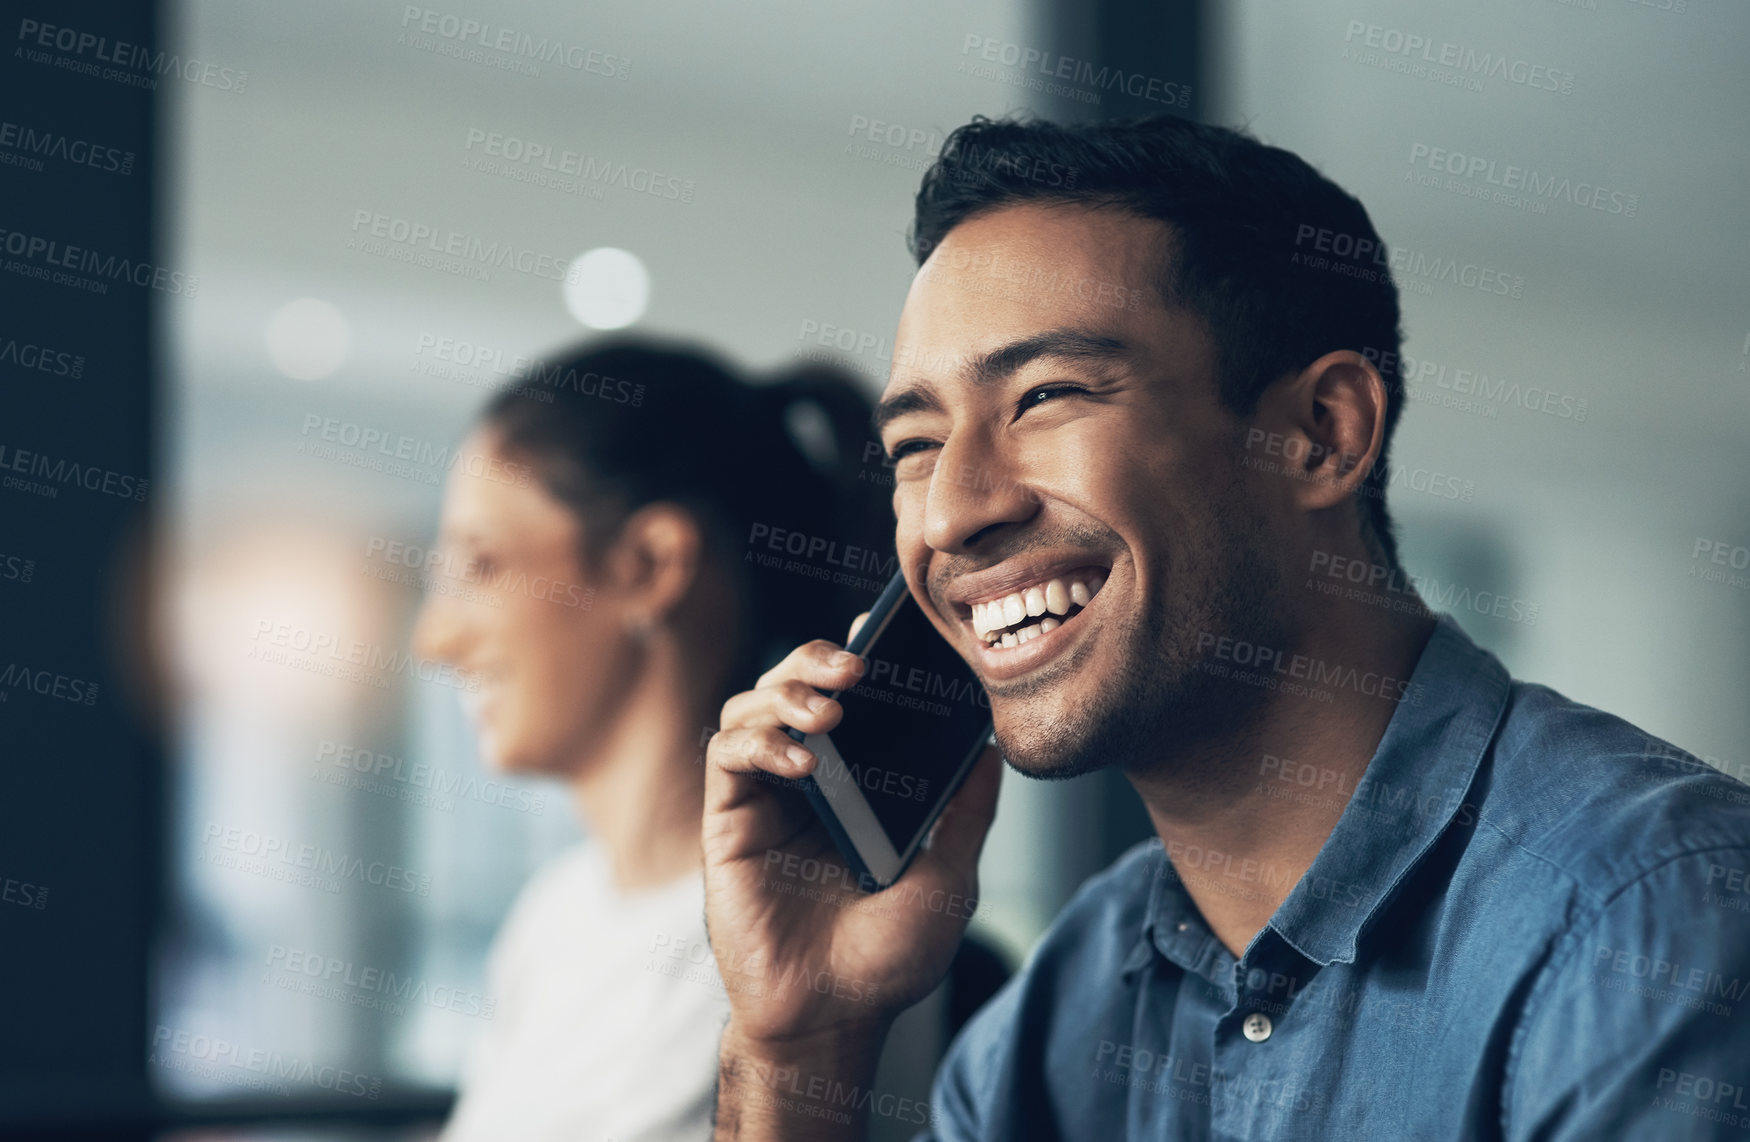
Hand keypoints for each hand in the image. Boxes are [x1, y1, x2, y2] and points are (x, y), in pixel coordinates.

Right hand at [702, 619, 1002, 1050]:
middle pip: (793, 687)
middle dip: (816, 660)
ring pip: (751, 707)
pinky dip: (758, 742)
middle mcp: (806, 784)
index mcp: (856, 787)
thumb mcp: (949, 879)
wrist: (830, 1017)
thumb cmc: (885, 961)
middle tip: (853, 667)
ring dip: (785, 693)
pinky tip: (799, 763)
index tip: (880, 639)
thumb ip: (967, 813)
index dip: (855, 660)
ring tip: (828, 713)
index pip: (848, 701)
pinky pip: (726, 755)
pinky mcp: (727, 822)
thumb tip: (992, 749)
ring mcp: (763, 800)